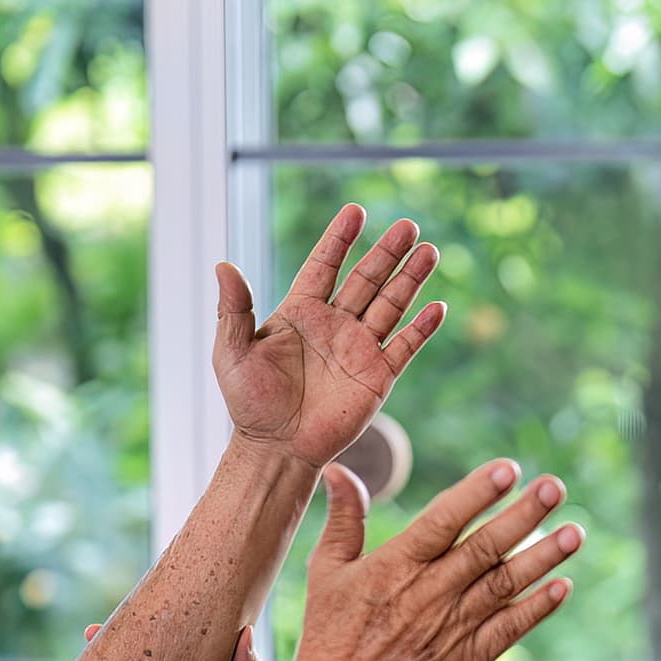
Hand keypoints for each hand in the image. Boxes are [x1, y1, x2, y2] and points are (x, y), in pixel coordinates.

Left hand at [215, 204, 446, 467]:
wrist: (276, 449)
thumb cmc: (249, 403)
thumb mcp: (232, 353)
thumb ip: (233, 310)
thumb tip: (223, 266)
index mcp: (301, 312)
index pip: (324, 264)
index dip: (339, 238)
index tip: (355, 212)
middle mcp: (335, 324)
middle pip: (367, 279)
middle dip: (387, 252)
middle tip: (409, 226)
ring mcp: (359, 349)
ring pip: (391, 305)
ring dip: (410, 279)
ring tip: (429, 251)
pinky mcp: (377, 377)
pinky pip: (405, 347)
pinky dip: (422, 328)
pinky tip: (437, 307)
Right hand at [278, 458, 579, 660]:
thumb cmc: (331, 633)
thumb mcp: (327, 571)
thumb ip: (344, 519)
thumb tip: (342, 470)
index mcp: (395, 566)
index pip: (443, 520)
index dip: (477, 493)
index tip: (508, 469)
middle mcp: (429, 594)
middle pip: (485, 548)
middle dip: (524, 515)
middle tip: (555, 487)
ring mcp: (451, 628)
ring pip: (505, 585)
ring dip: (543, 558)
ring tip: (576, 533)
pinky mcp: (466, 659)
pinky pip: (508, 628)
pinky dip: (537, 608)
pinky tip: (563, 586)